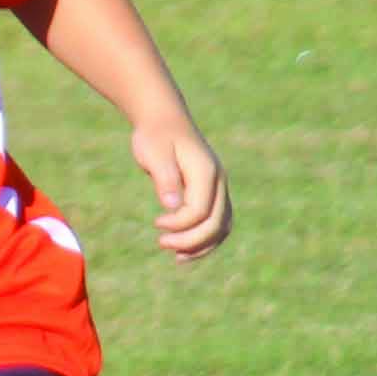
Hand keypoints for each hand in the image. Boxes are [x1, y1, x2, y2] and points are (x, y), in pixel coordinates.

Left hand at [131, 115, 230, 261]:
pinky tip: (185, 249)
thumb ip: (165, 179)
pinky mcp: (212, 192)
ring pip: (222, 226)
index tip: (157, 223)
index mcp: (206, 172)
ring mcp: (219, 187)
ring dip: (202, 245)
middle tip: (162, 243)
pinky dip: (206, 238)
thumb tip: (172, 206)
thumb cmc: (155, 136)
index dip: (179, 225)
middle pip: (216, 223)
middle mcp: (219, 182)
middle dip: (191, 240)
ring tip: (176, 256)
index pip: (200, 211)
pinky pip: (218, 222)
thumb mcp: (154, 154)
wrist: (164, 119)